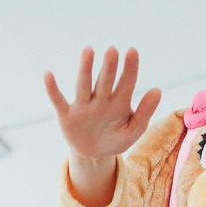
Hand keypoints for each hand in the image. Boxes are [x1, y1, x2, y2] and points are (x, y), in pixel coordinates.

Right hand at [44, 46, 160, 161]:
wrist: (94, 155)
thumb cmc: (115, 139)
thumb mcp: (133, 130)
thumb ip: (145, 112)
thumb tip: (158, 90)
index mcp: (119, 102)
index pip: (126, 83)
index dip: (130, 68)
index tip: (132, 51)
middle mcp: (101, 99)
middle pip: (105, 81)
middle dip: (109, 67)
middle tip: (113, 50)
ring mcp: (83, 106)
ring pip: (84, 86)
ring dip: (85, 69)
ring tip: (88, 51)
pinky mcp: (67, 116)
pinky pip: (59, 101)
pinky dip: (52, 89)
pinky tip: (48, 75)